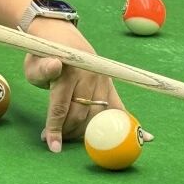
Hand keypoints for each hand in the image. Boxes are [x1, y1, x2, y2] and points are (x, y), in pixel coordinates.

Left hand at [22, 19, 150, 152]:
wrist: (62, 37)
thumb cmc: (44, 55)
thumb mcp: (35, 61)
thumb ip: (43, 69)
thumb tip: (55, 65)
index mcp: (69, 69)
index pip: (61, 106)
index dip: (56, 128)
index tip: (53, 147)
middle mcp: (89, 75)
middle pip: (80, 115)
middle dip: (67, 132)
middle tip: (57, 140)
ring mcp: (103, 81)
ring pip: (97, 117)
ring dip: (86, 133)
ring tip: (73, 137)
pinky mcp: (110, 86)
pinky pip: (120, 108)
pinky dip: (131, 124)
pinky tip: (147, 137)